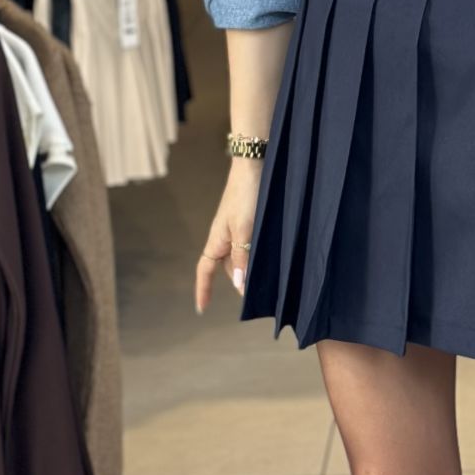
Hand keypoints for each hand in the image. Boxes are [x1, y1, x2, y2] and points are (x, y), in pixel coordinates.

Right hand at [195, 161, 262, 312]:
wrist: (255, 164)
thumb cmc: (246, 195)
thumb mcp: (244, 229)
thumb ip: (243, 256)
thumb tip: (239, 285)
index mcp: (217, 240)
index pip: (205, 270)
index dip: (203, 289)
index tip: (202, 309)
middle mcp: (225, 236)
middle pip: (228, 266)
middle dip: (239, 281)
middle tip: (257, 298)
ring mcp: (237, 228)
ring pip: (242, 256)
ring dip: (251, 268)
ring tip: (269, 282)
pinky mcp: (250, 220)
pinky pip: (251, 244)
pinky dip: (258, 254)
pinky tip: (273, 259)